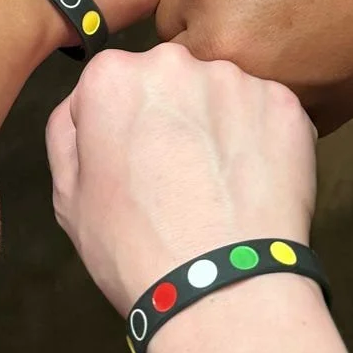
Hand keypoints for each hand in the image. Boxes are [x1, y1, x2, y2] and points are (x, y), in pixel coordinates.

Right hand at [47, 41, 316, 314]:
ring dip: (218, 125)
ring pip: (220, 95)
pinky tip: (253, 186)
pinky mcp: (285, 105)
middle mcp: (175, 62)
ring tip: (219, 187)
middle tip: (177, 176)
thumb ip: (67, 133)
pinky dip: (262, 142)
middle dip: (171, 114)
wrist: (222, 289)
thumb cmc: (134, 249)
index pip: (111, 85)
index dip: (119, 127)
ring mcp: (237, 80)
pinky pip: (266, 115)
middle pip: (168, 80)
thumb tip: (85, 106)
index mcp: (113, 77)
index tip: (132, 165)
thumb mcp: (68, 197)